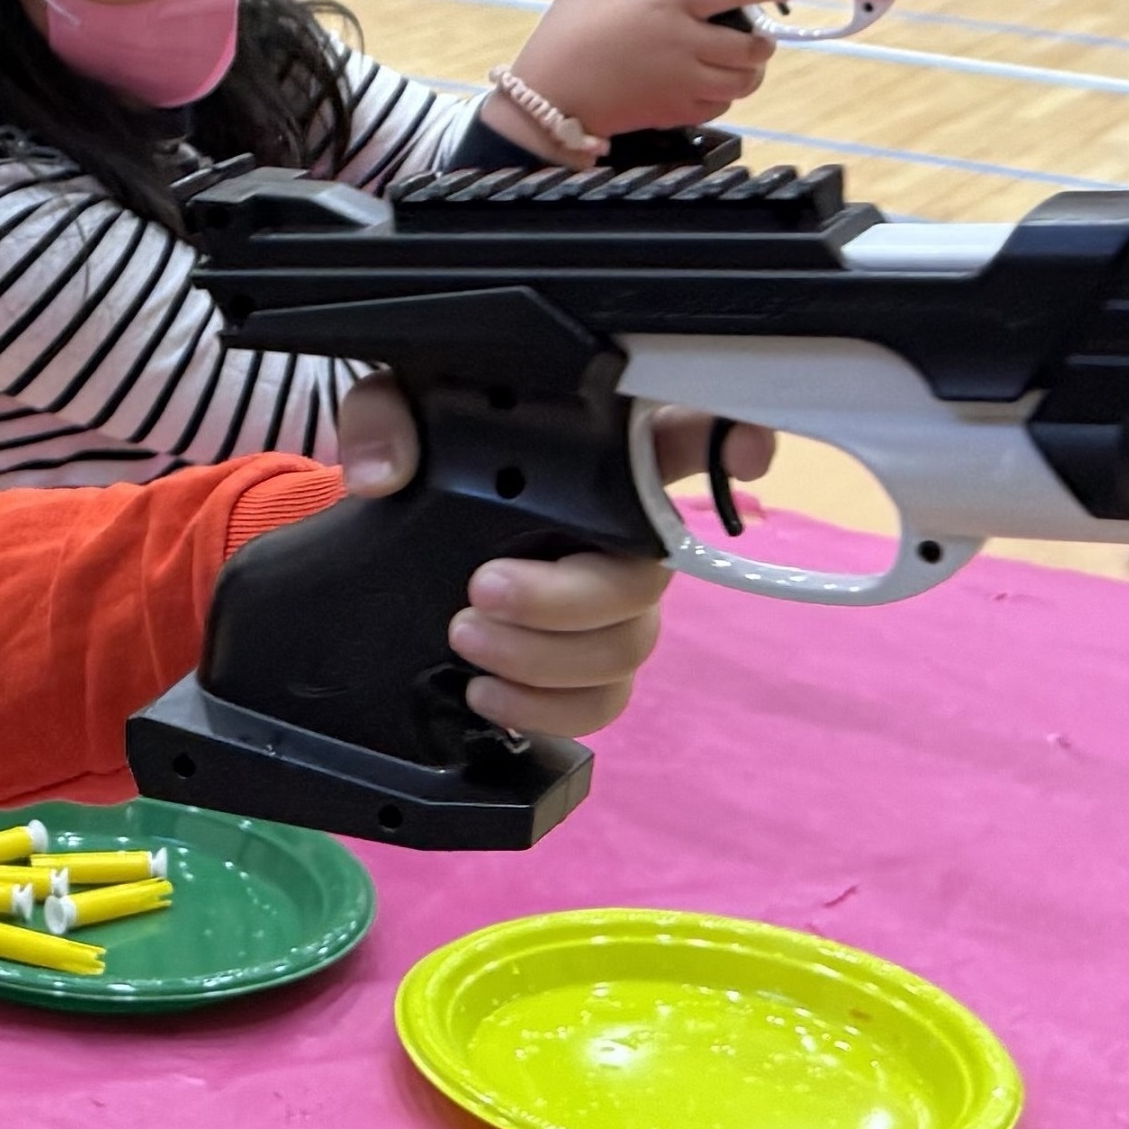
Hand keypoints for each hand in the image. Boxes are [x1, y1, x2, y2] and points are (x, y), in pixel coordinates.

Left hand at [331, 385, 768, 737]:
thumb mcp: (392, 417)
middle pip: (646, 576)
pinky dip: (545, 711)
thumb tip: (382, 470)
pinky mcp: (586, 669)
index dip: (729, 440)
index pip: (685, 434)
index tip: (746, 450)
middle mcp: (621, 533)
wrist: (384, 554)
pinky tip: (486, 694)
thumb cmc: (419, 465)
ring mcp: (612, 608)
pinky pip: (602, 704)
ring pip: (626, 648)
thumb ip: (385, 421)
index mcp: (594, 457)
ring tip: (466, 643)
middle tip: (482, 592)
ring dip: (542, 658)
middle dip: (565, 598)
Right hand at [496, 0, 792, 147]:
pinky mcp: (675, 111)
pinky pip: (721, 105)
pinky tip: (712, 86)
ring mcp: (682, 81)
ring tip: (743, 63)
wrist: (549, 98)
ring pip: (745, 80)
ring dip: (751, 70)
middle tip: (758, 35)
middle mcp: (682, 42)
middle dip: (763, 40)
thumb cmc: (564, 38)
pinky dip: (725, 95)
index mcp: (663, 2)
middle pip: (752, 44)